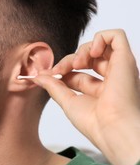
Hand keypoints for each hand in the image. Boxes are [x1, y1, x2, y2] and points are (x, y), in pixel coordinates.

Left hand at [33, 29, 139, 164]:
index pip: (77, 72)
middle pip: (86, 57)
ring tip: (77, 63)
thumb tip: (39, 76)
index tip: (48, 75)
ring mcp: (119, 68)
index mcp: (100, 91)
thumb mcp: (67, 101)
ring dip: (82, 50)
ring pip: (99, 45)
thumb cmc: (95, 123)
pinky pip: (116, 36)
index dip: (61, 69)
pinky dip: (100, 38)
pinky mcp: (126, 60)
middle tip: (59, 71)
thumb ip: (53, 86)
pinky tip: (92, 51)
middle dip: (68, 60)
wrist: (112, 129)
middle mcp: (112, 79)